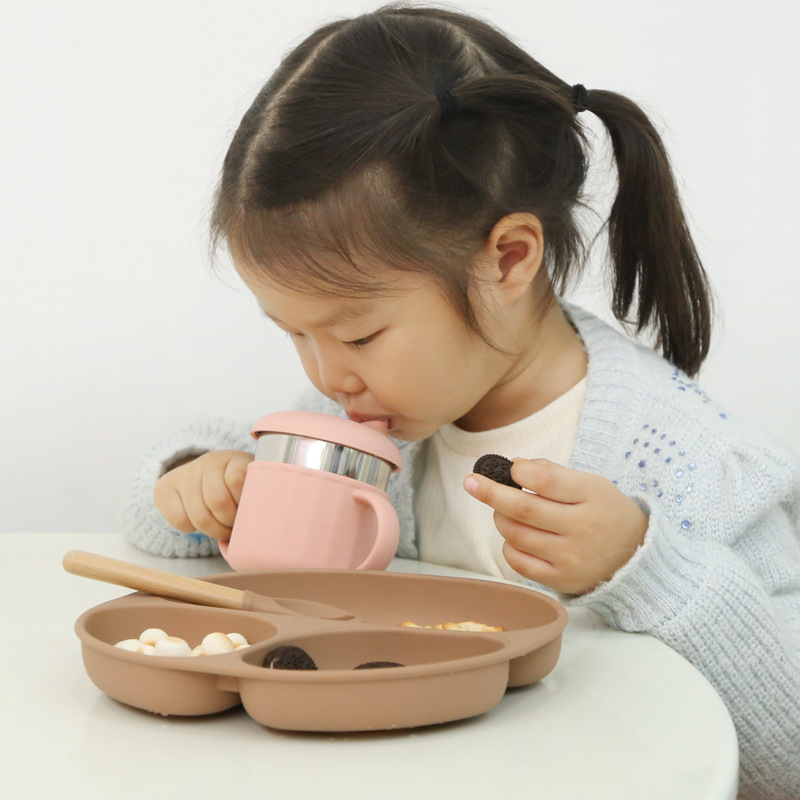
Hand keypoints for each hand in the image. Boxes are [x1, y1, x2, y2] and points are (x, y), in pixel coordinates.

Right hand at [153, 449, 253, 540]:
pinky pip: (180, 520)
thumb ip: (257, 496)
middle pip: (218, 502)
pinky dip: (192, 528)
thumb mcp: (252, 487)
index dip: (244, 503)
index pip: (237, 480)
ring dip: (214, 530)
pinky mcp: (165, 488)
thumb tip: (257, 521)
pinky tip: (199, 521)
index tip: (249, 511)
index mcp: (234, 459)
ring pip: (200, 516)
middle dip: (229, 523)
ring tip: (222, 529)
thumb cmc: (237, 490)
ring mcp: (186, 473)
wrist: (203, 477)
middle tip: (235, 527)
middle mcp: (209, 461)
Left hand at [464, 459, 647, 593]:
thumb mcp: (589, 483)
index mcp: (592, 496)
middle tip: (471, 481)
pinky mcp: (562, 580)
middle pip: (524, 509)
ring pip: (517, 535)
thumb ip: (551, 473)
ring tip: (503, 510)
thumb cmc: (602, 510)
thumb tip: (513, 466)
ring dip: (501, 519)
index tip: (510, 467)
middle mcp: (583, 529)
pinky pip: (519, 563)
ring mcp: (572, 558)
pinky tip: (515, 536)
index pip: (546, 481)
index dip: (521, 471)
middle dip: (491, 493)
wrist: (634, 554)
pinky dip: (509, 546)